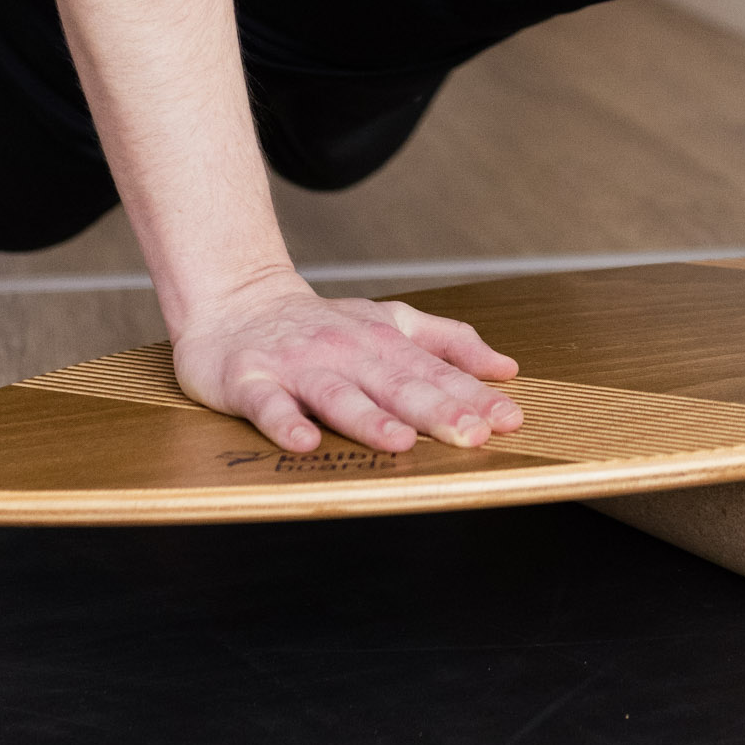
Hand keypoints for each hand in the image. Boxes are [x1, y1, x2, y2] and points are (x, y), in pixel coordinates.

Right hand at [173, 271, 524, 453]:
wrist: (237, 302)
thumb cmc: (321, 325)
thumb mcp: (390, 322)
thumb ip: (449, 343)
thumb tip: (506, 368)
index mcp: (383, 341)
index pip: (435, 372)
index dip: (473, 396)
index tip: (508, 419)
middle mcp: (345, 352)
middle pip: (395, 384)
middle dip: (436, 410)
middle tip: (473, 434)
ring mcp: (297, 367)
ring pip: (338, 395)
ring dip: (369, 418)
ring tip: (400, 441)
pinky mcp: (250, 382)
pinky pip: (268, 406)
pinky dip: (285, 423)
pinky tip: (304, 442)